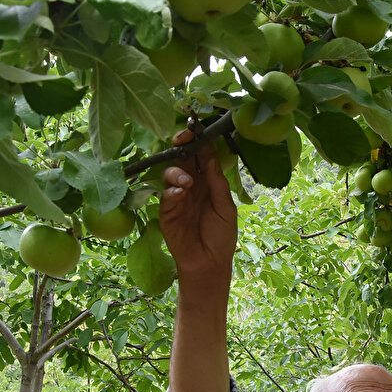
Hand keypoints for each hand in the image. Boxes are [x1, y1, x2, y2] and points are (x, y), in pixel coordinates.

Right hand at [157, 129, 237, 287]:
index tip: (197, 128)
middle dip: (181, 145)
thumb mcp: (226, 207)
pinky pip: (165, 194)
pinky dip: (171, 190)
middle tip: (182, 138)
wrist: (210, 263)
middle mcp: (191, 185)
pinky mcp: (166, 211)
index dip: (199, 141)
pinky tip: (180, 193)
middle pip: (182, 158)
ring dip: (177, 171)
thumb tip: (211, 155)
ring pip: (170, 172)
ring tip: (187, 181)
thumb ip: (217, 182)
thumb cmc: (221, 236)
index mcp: (208, 181)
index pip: (201, 156)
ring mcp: (177, 197)